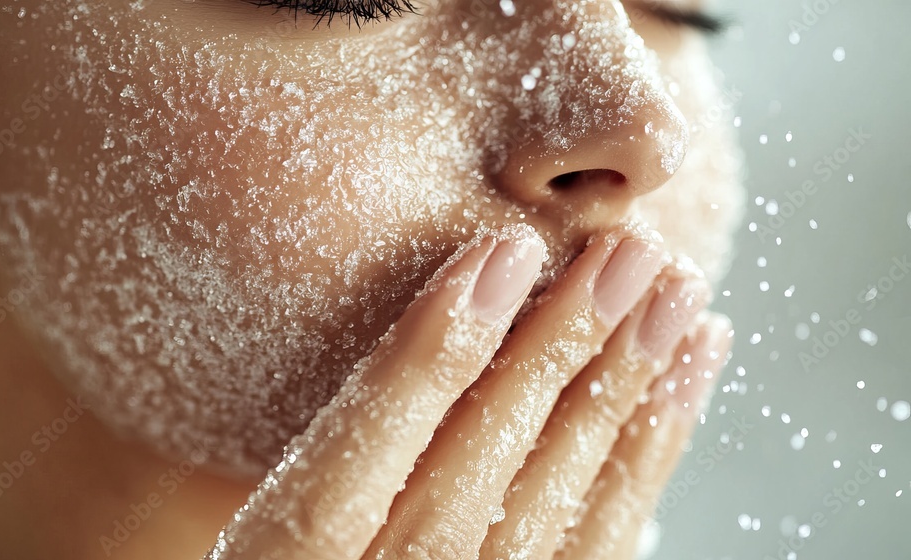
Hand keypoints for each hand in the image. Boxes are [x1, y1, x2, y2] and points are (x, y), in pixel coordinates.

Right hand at [205, 224, 732, 559]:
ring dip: (625, 393)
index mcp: (296, 556)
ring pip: (558, 508)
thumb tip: (400, 339)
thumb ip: (317, 448)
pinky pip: (597, 553)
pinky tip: (674, 393)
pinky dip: (643, 466)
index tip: (500, 251)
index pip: (362, 445)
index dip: (436, 345)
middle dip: (562, 350)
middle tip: (631, 251)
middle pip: (481, 467)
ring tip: (679, 299)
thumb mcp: (242, 534)